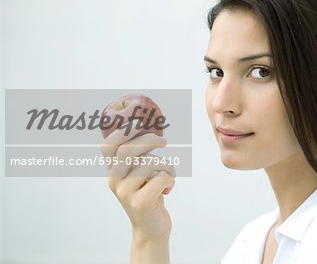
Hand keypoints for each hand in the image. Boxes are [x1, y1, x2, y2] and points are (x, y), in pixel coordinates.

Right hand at [101, 120, 175, 244]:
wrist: (150, 229)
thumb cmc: (148, 196)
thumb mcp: (138, 175)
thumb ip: (138, 157)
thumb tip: (149, 130)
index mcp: (112, 172)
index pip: (108, 146)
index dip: (123, 131)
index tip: (140, 124)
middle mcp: (114, 181)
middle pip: (128, 150)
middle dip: (149, 140)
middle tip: (164, 142)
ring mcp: (126, 193)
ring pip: (149, 163)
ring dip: (167, 165)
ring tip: (169, 174)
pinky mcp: (141, 203)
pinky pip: (161, 177)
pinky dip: (171, 179)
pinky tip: (168, 188)